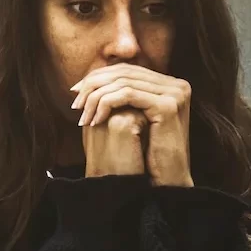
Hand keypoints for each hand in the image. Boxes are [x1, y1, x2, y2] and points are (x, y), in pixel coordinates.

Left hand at [72, 64, 193, 186]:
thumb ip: (120, 96)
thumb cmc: (147, 153)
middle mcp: (176, 84)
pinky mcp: (168, 105)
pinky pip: (129, 95)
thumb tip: (90, 78)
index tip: (76, 91)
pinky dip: (107, 104)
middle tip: (75, 101)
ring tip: (82, 115)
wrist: (167, 179)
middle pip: (125, 73)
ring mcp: (175, 93)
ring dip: (96, 98)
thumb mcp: (133, 118)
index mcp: (169, 84)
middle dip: (94, 86)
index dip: (98, 77)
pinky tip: (95, 120)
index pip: (127, 70)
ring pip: (124, 83)